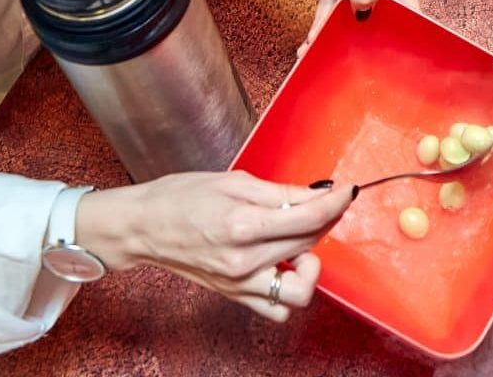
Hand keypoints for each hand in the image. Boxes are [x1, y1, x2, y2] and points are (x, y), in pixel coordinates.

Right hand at [79, 172, 352, 321]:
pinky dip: (289, 291)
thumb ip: (280, 192)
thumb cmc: (182, 198)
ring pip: (300, 290)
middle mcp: (244, 260)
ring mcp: (240, 283)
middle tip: (322, 204)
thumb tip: (318, 193)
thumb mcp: (234, 183)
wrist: (145, 227)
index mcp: (243, 224)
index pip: (309, 217)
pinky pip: (276, 309)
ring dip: (311, 266)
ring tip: (299, 243)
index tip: (347, 191)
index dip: (336, 202)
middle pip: (309, 244)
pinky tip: (284, 266)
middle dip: (325, 221)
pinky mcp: (235, 295)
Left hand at [206, 0, 418, 46]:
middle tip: (353, 63)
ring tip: (319, 56)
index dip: (403, 33)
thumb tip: (368, 14)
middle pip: (381, 13)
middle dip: (366, 38)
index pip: (410, 8)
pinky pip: (334, 4)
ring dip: (337, 33)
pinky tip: (311, 40)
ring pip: (353, 11)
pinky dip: (323, 20)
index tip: (392, 59)